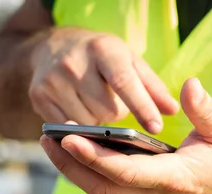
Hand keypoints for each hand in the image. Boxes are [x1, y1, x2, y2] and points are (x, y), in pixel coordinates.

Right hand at [29, 27, 178, 133]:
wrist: (52, 47)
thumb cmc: (101, 58)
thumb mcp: (129, 61)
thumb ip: (153, 87)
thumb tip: (172, 111)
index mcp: (103, 49)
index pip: (125, 83)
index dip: (142, 107)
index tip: (157, 128)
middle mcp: (74, 62)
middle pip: (108, 110)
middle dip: (117, 113)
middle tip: (113, 101)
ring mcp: (53, 80)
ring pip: (89, 123)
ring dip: (99, 121)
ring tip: (95, 103)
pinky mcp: (38, 96)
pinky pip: (69, 127)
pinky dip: (80, 125)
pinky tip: (80, 109)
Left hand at [40, 78, 211, 193]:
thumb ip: (204, 109)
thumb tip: (189, 85)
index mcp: (175, 178)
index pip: (125, 172)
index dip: (94, 158)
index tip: (68, 141)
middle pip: (102, 187)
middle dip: (71, 165)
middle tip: (47, 139)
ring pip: (103, 190)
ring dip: (76, 169)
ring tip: (54, 143)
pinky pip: (112, 188)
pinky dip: (91, 171)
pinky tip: (79, 152)